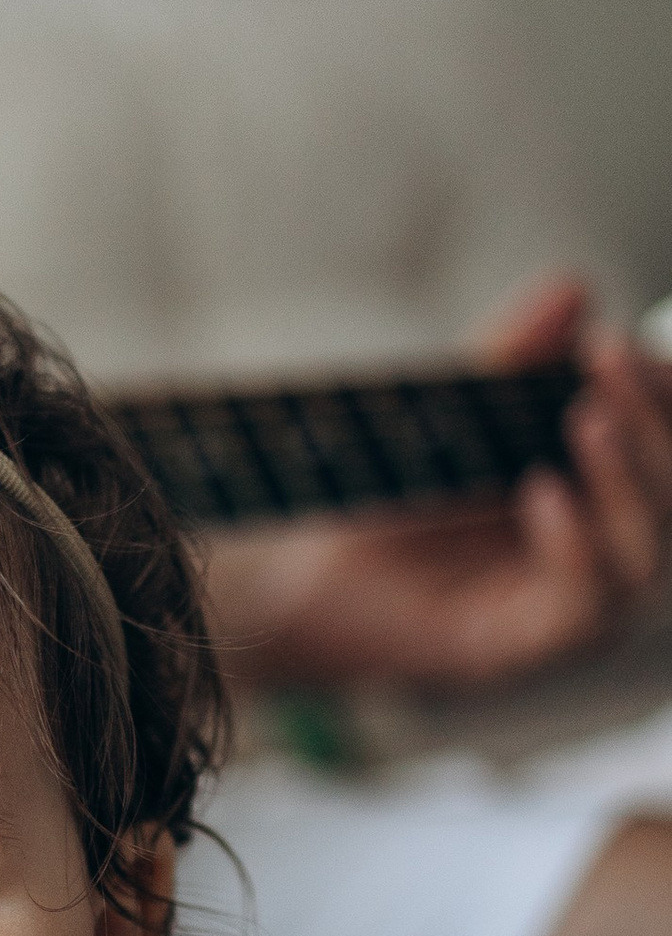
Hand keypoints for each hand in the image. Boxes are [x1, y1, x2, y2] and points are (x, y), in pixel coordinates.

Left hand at [204, 279, 671, 693]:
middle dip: (657, 428)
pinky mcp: (521, 648)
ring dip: (629, 483)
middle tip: (612, 358)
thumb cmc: (388, 491)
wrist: (300, 571)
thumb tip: (574, 287)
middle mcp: (605, 555)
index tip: (639, 346)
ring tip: (590, 420)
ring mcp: (568, 607)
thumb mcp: (456, 411)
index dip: (669, 400)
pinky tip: (544, 496)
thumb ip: (512, 355)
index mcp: (607, 496)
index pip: (670, 450)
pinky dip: (575, 551)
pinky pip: (583, 609)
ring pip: (650, 560)